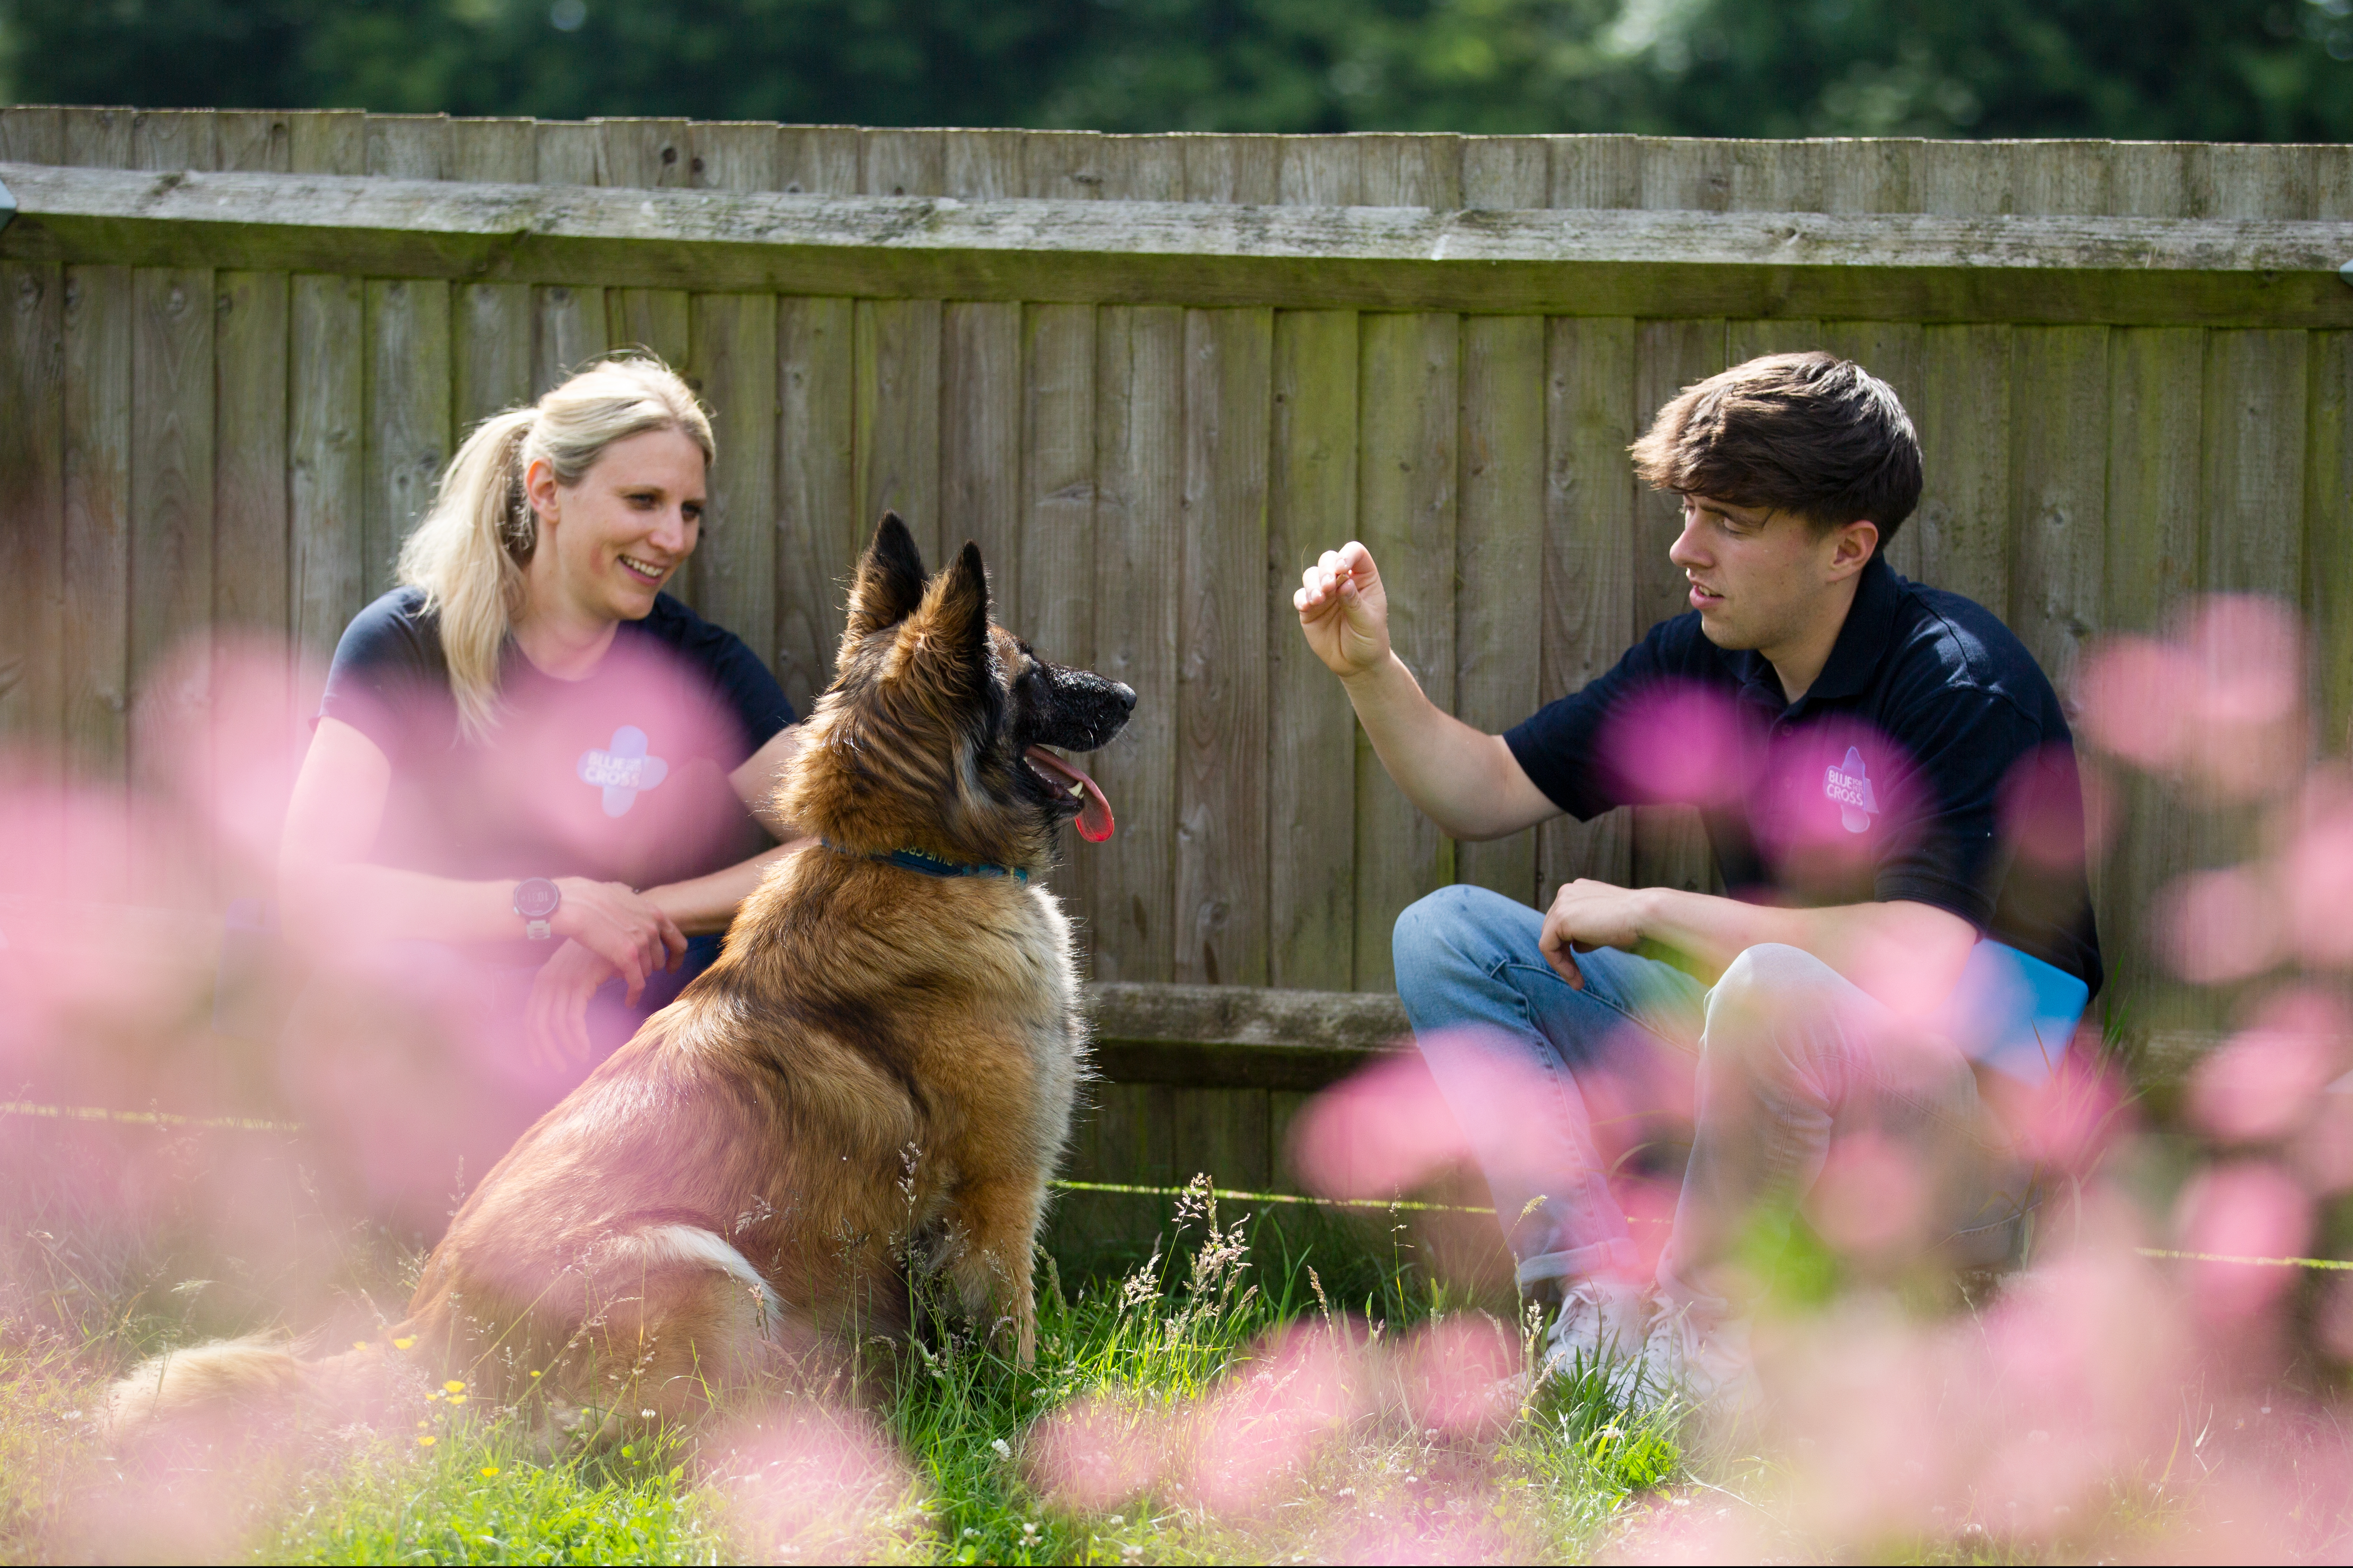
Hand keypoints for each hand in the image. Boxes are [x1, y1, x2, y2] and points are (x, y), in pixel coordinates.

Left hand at [524, 938, 614, 1072]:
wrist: (615, 931)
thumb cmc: (599, 953)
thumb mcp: (577, 974)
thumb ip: (570, 993)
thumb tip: (571, 1020)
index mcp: (544, 980)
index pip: (530, 1018)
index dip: (533, 1042)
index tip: (541, 1061)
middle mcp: (548, 982)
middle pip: (536, 1025)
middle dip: (545, 1051)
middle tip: (558, 1068)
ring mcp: (562, 983)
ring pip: (553, 1026)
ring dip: (564, 1048)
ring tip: (577, 1060)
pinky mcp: (579, 984)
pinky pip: (573, 1020)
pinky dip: (578, 1039)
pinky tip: (586, 1049)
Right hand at [549, 878, 684, 1006]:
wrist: (574, 902)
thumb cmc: (588, 896)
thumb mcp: (618, 892)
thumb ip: (630, 898)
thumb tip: (631, 895)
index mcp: (653, 912)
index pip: (676, 939)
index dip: (675, 956)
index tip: (670, 966)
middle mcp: (652, 927)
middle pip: (659, 959)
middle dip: (648, 967)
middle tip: (634, 972)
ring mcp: (642, 942)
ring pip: (647, 972)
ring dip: (635, 977)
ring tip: (621, 979)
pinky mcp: (629, 956)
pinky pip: (637, 982)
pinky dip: (634, 994)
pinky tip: (629, 1001)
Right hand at [1294, 542, 1393, 678]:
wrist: (1357, 664)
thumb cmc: (1369, 639)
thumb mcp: (1368, 622)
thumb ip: (1355, 602)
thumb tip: (1344, 582)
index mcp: (1364, 578)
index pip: (1355, 554)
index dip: (1347, 555)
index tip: (1342, 568)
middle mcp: (1342, 581)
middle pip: (1329, 559)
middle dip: (1326, 570)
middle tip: (1328, 587)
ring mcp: (1325, 594)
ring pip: (1311, 575)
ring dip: (1312, 584)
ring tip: (1317, 600)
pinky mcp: (1309, 609)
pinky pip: (1300, 596)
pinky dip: (1301, 598)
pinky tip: (1306, 606)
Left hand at [1539, 879, 1650, 989]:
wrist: (1645, 914)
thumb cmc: (1634, 922)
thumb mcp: (1606, 928)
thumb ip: (1588, 933)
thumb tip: (1576, 946)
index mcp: (1579, 890)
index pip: (1563, 921)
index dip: (1568, 946)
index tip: (1580, 966)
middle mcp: (1567, 892)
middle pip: (1553, 930)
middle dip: (1563, 956)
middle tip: (1577, 979)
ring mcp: (1562, 903)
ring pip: (1549, 939)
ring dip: (1562, 964)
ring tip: (1577, 982)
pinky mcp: (1560, 918)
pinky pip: (1548, 947)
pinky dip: (1559, 965)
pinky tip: (1575, 978)